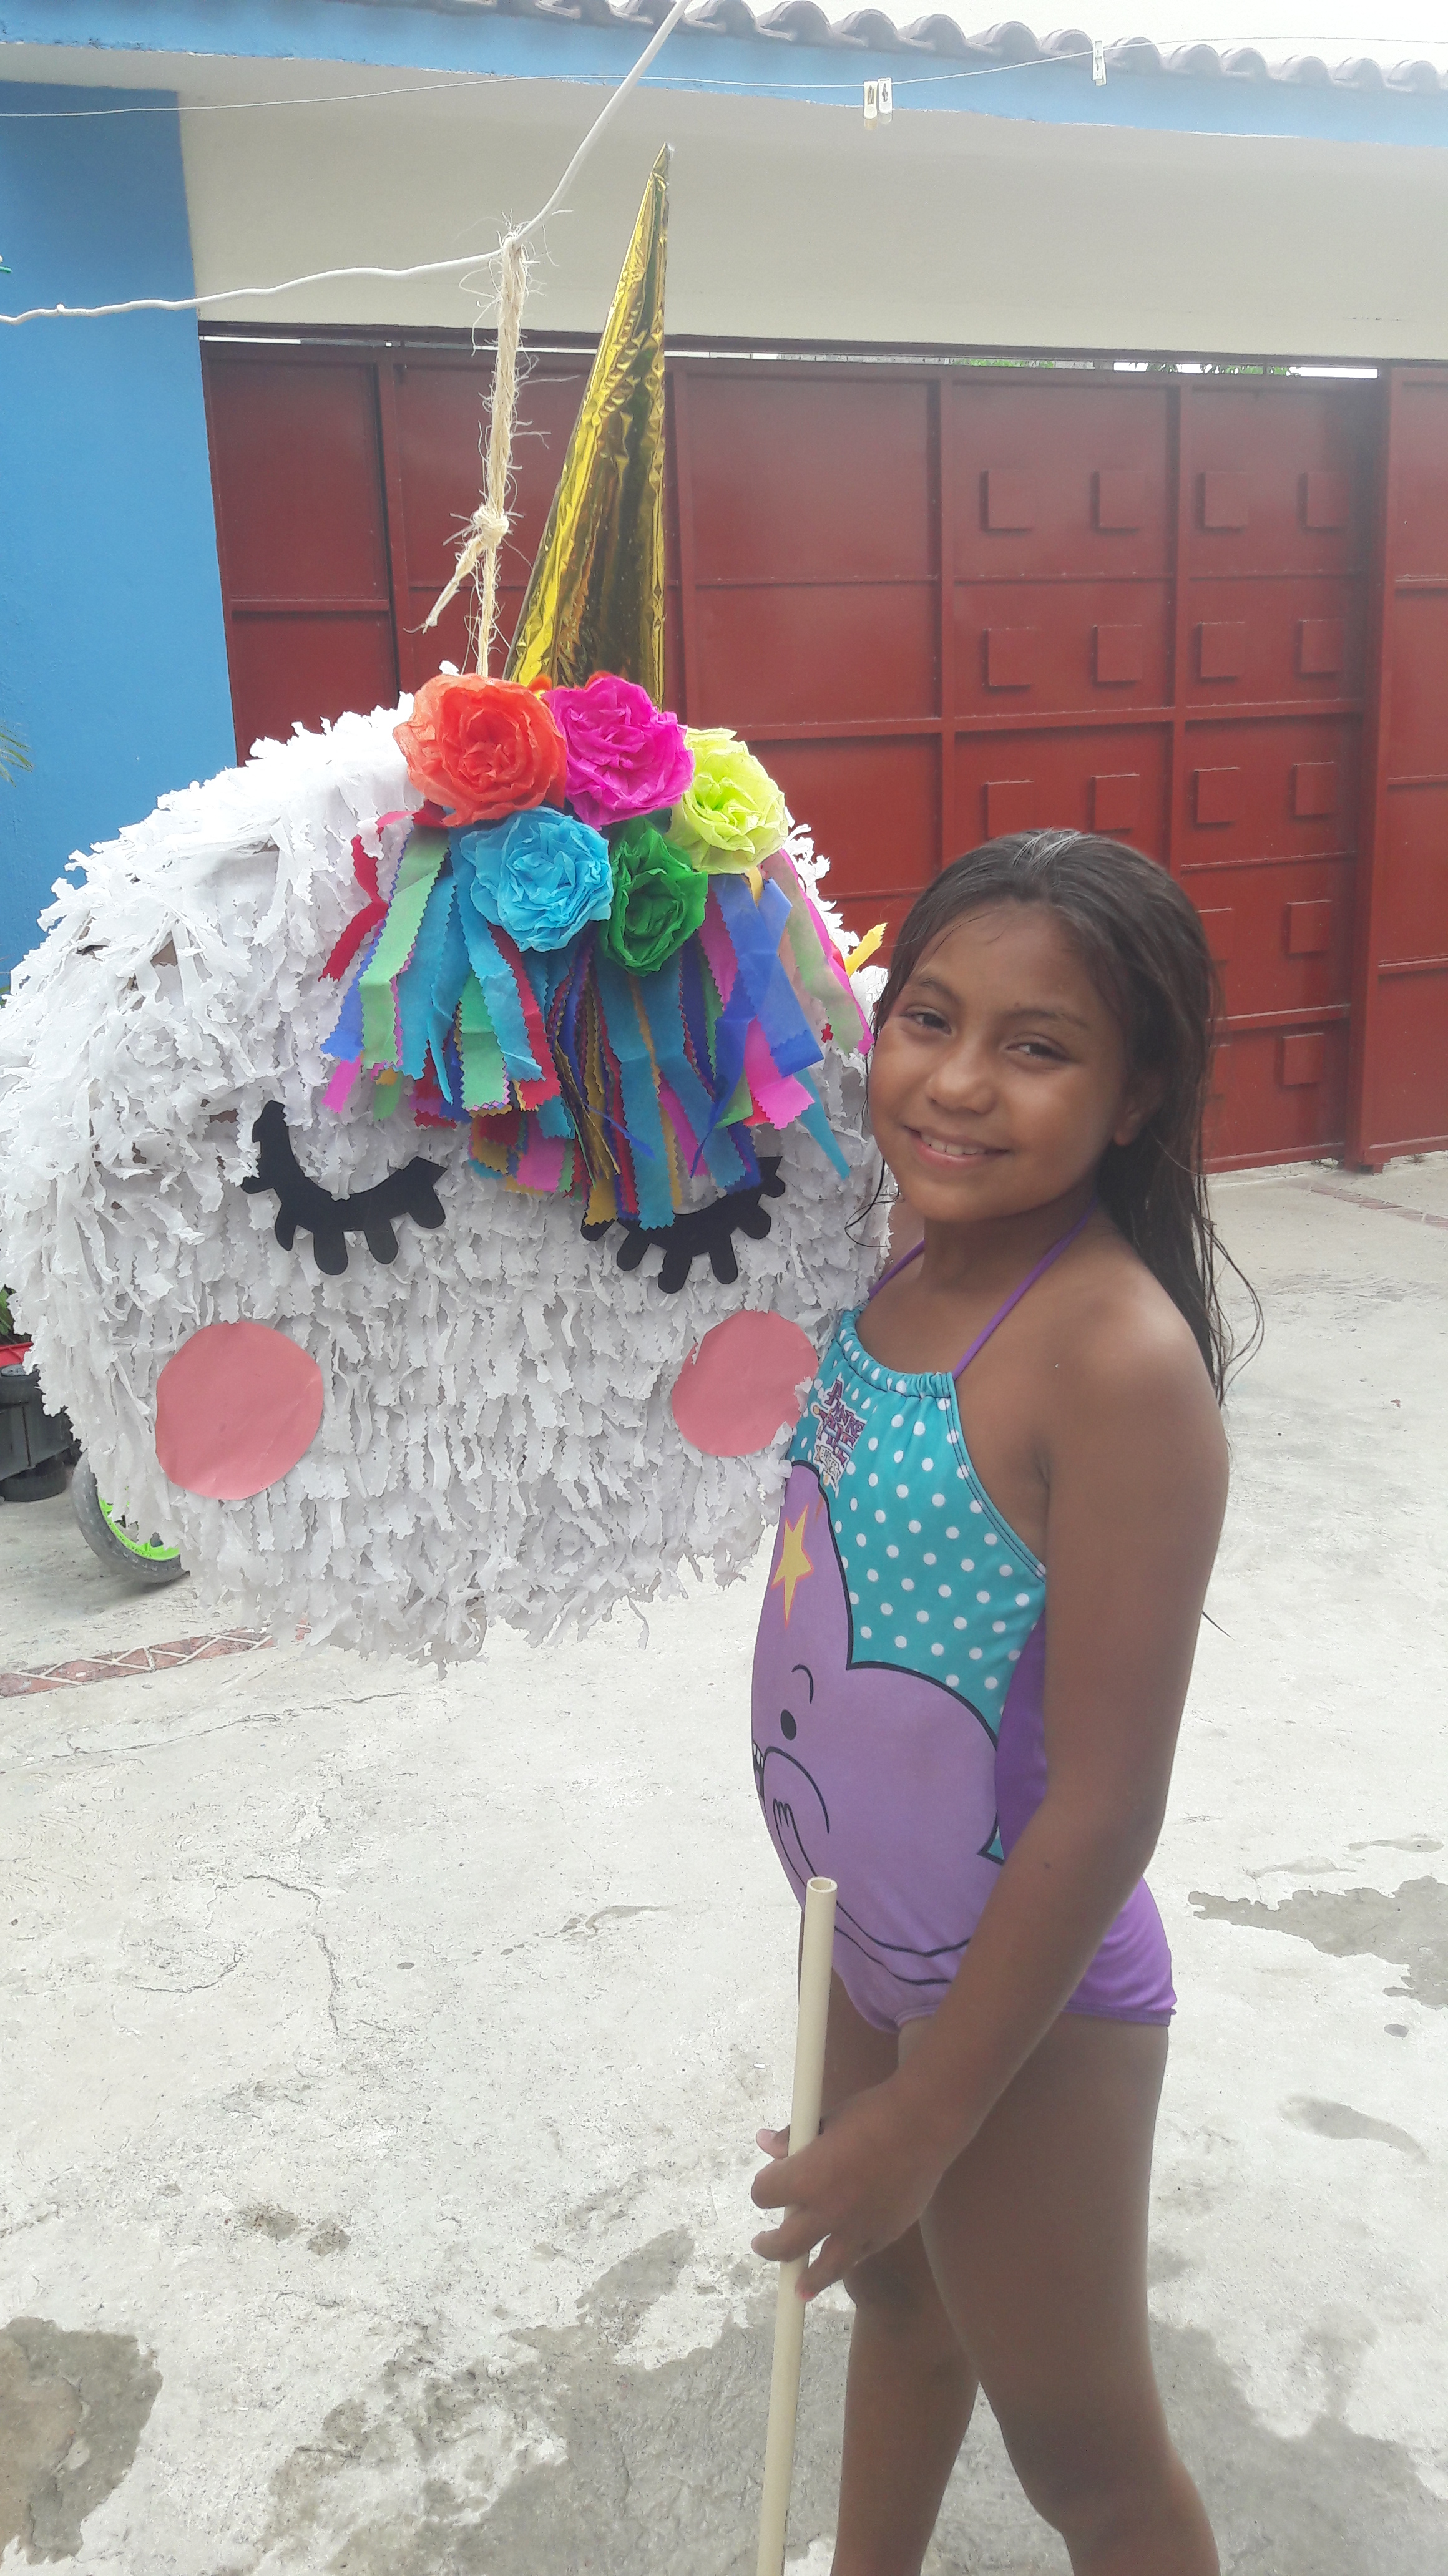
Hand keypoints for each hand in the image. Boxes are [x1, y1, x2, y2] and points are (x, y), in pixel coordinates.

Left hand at [750, 2074, 950, 2299]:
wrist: (924, 2123)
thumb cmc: (872, 2113)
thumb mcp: (825, 2118)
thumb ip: (793, 2137)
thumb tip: (764, 2142)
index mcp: (807, 2177)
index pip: (764, 2194)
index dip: (762, 2189)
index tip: (766, 2186)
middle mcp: (828, 2211)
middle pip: (784, 2244)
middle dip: (768, 2246)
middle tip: (762, 2244)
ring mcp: (858, 2229)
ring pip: (823, 2269)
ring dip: (806, 2278)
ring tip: (799, 2288)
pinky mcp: (886, 2234)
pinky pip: (859, 2257)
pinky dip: (847, 2261)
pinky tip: (841, 2266)